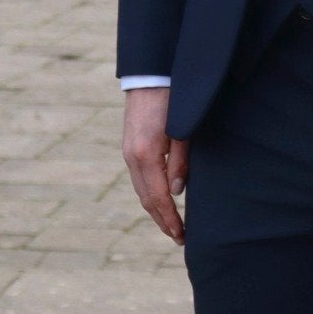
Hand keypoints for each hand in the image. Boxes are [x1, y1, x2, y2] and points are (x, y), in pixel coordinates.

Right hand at [123, 86, 188, 244]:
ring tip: (171, 225)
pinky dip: (150, 195)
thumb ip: (180, 162)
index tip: (182, 235)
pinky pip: (139, 178)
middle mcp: (132, 157)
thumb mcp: (184, 132)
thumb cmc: (173, 101)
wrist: (150, 75)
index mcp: (146, 155)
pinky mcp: (129, 147)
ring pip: (140, 190)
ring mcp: (128, 152)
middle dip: (162, 220)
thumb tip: (177, 192)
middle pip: (146, 199)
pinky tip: (161, 201)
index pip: (158, 197)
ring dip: (155, 210)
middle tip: (179, 238)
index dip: (170, 218)